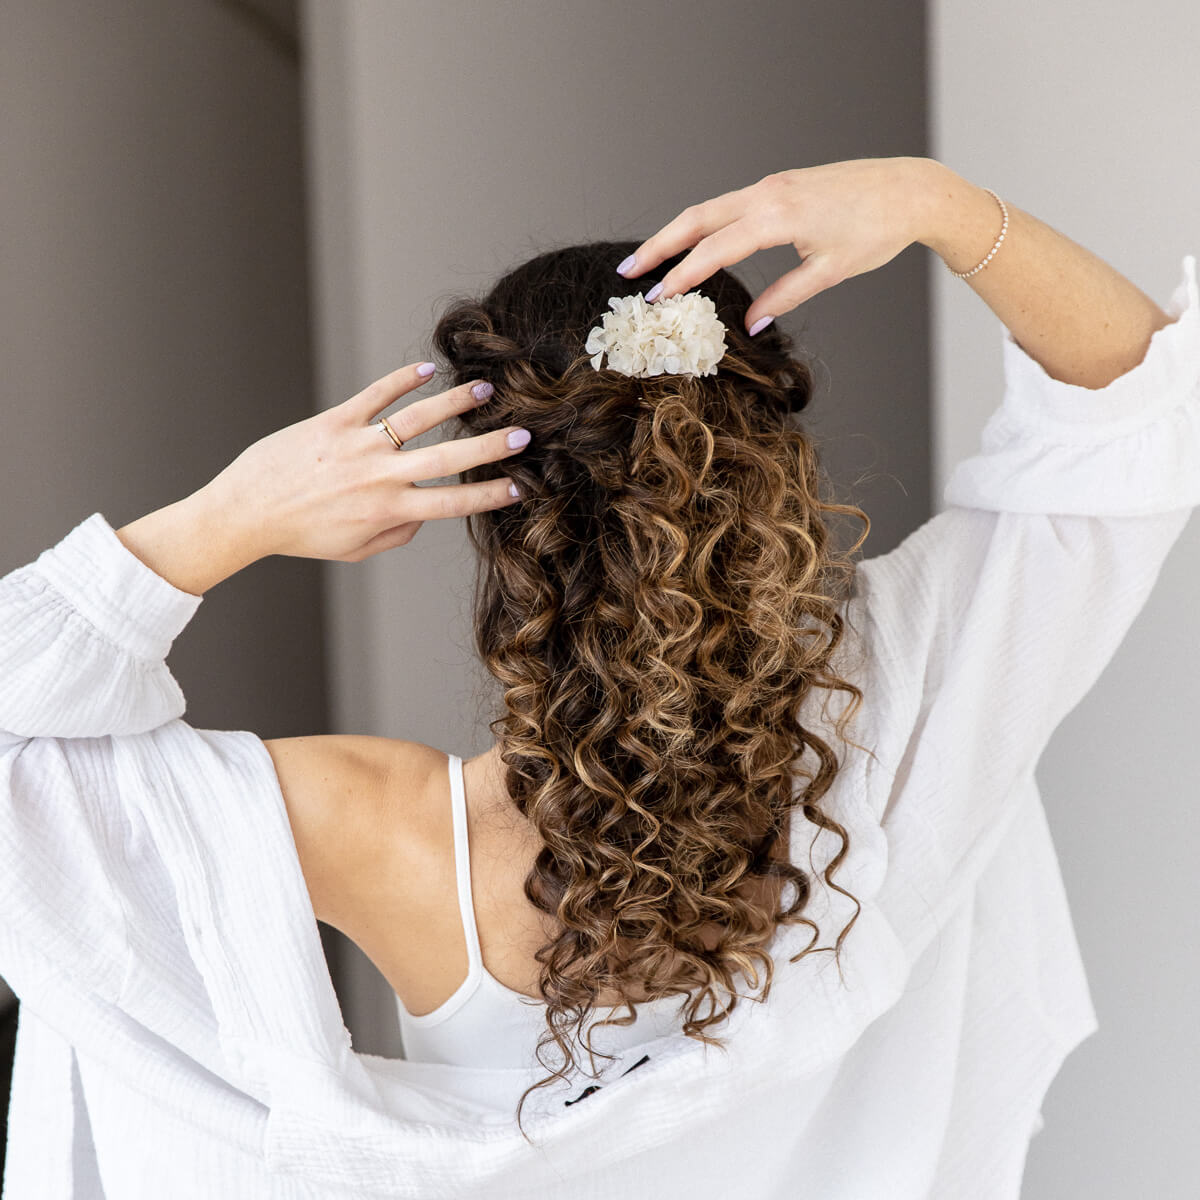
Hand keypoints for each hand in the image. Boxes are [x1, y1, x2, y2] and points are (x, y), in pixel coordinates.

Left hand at [204, 362, 529, 563]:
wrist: (247, 510)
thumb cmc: (301, 534)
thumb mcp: (354, 548)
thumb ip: (396, 534)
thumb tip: (424, 515)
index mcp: (388, 511)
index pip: (452, 502)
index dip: (490, 494)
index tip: (519, 485)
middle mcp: (379, 477)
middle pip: (447, 457)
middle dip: (489, 446)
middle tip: (523, 435)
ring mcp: (358, 445)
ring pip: (417, 419)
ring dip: (454, 402)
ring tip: (484, 391)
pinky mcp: (334, 421)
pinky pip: (375, 396)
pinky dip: (401, 380)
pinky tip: (426, 370)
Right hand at [617, 156, 938, 333]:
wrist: (910, 190)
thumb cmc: (877, 229)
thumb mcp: (829, 272)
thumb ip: (784, 296)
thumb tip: (751, 323)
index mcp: (777, 215)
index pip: (714, 250)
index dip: (681, 276)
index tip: (656, 298)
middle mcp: (767, 193)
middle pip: (697, 219)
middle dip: (659, 246)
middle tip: (628, 271)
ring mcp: (772, 185)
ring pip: (710, 208)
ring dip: (677, 232)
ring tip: (651, 258)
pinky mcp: (781, 185)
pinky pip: (730, 204)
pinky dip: (704, 223)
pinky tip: (695, 241)